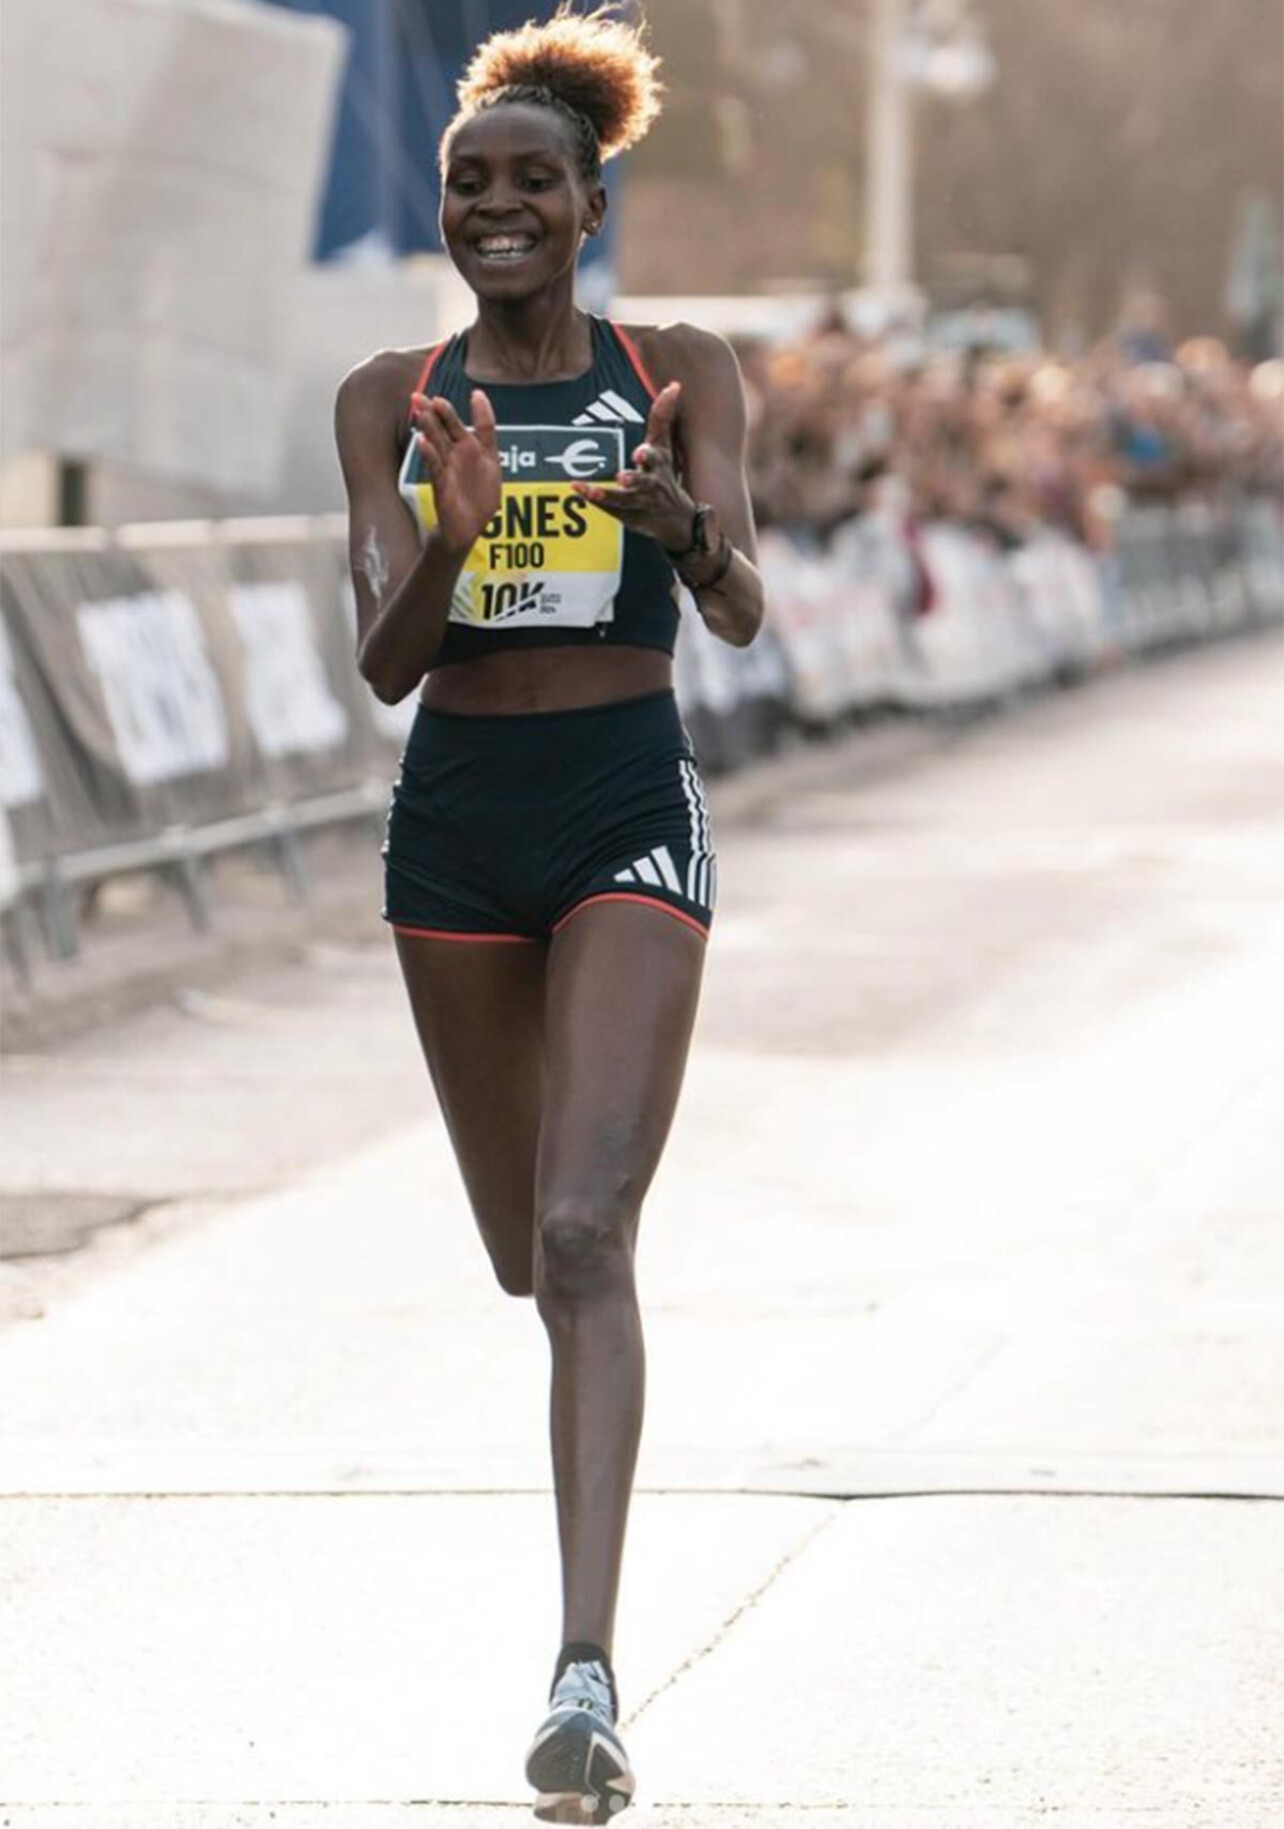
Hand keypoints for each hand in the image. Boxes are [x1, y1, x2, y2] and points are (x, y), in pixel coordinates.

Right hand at [410, 388, 500, 554]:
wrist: (469, 529)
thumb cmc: (480, 496)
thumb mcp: (492, 461)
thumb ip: (487, 431)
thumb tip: (479, 396)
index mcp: (472, 447)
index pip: (470, 423)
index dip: (474, 409)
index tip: (475, 393)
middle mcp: (457, 455)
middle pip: (445, 428)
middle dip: (433, 412)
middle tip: (421, 396)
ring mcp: (449, 469)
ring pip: (437, 444)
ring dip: (428, 428)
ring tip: (421, 412)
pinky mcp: (442, 486)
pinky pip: (435, 468)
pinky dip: (429, 455)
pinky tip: (422, 442)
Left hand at [571, 380, 695, 550]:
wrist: (677, 520)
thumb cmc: (665, 474)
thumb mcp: (665, 446)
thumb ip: (664, 416)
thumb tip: (673, 385)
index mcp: (659, 466)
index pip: (655, 458)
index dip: (648, 455)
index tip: (640, 453)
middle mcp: (650, 486)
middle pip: (642, 483)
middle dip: (633, 480)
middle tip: (622, 477)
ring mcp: (639, 504)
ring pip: (623, 500)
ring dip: (607, 495)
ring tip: (590, 490)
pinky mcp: (628, 517)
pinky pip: (611, 510)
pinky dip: (596, 502)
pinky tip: (579, 491)